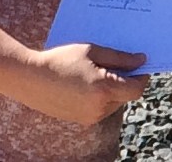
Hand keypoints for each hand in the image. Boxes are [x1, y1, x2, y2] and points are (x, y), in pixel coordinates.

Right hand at [14, 43, 148, 124]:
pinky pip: (100, 109)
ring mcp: (89, 116)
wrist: (29, 78)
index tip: (141, 65)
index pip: (136, 89)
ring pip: (114, 103)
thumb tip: (141, 61)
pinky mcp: (80, 120)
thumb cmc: (61, 60)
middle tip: (116, 64)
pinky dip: (100, 97)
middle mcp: (99, 107)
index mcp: (104, 89)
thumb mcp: (92, 51)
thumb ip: (120, 58)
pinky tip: (86, 84)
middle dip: (125, 81)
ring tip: (96, 73)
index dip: (142, 77)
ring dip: (113, 90)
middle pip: (126, 96)